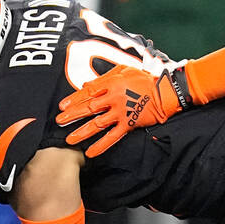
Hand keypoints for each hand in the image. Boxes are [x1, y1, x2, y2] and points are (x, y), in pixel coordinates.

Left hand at [56, 64, 188, 156]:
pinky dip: (101, 145)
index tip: (62, 106)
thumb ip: (105, 77)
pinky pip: (112, 137)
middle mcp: (114, 98)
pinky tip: (90, 152)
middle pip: (89, 107)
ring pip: (98, 124)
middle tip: (59, 121)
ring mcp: (121, 112)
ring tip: (69, 139)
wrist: (165, 92)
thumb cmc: (144, 79)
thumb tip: (87, 85)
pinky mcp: (129, 124)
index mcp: (112, 83)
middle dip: (72, 115)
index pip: (88, 92)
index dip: (74, 99)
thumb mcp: (124, 70)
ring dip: (82, 132)